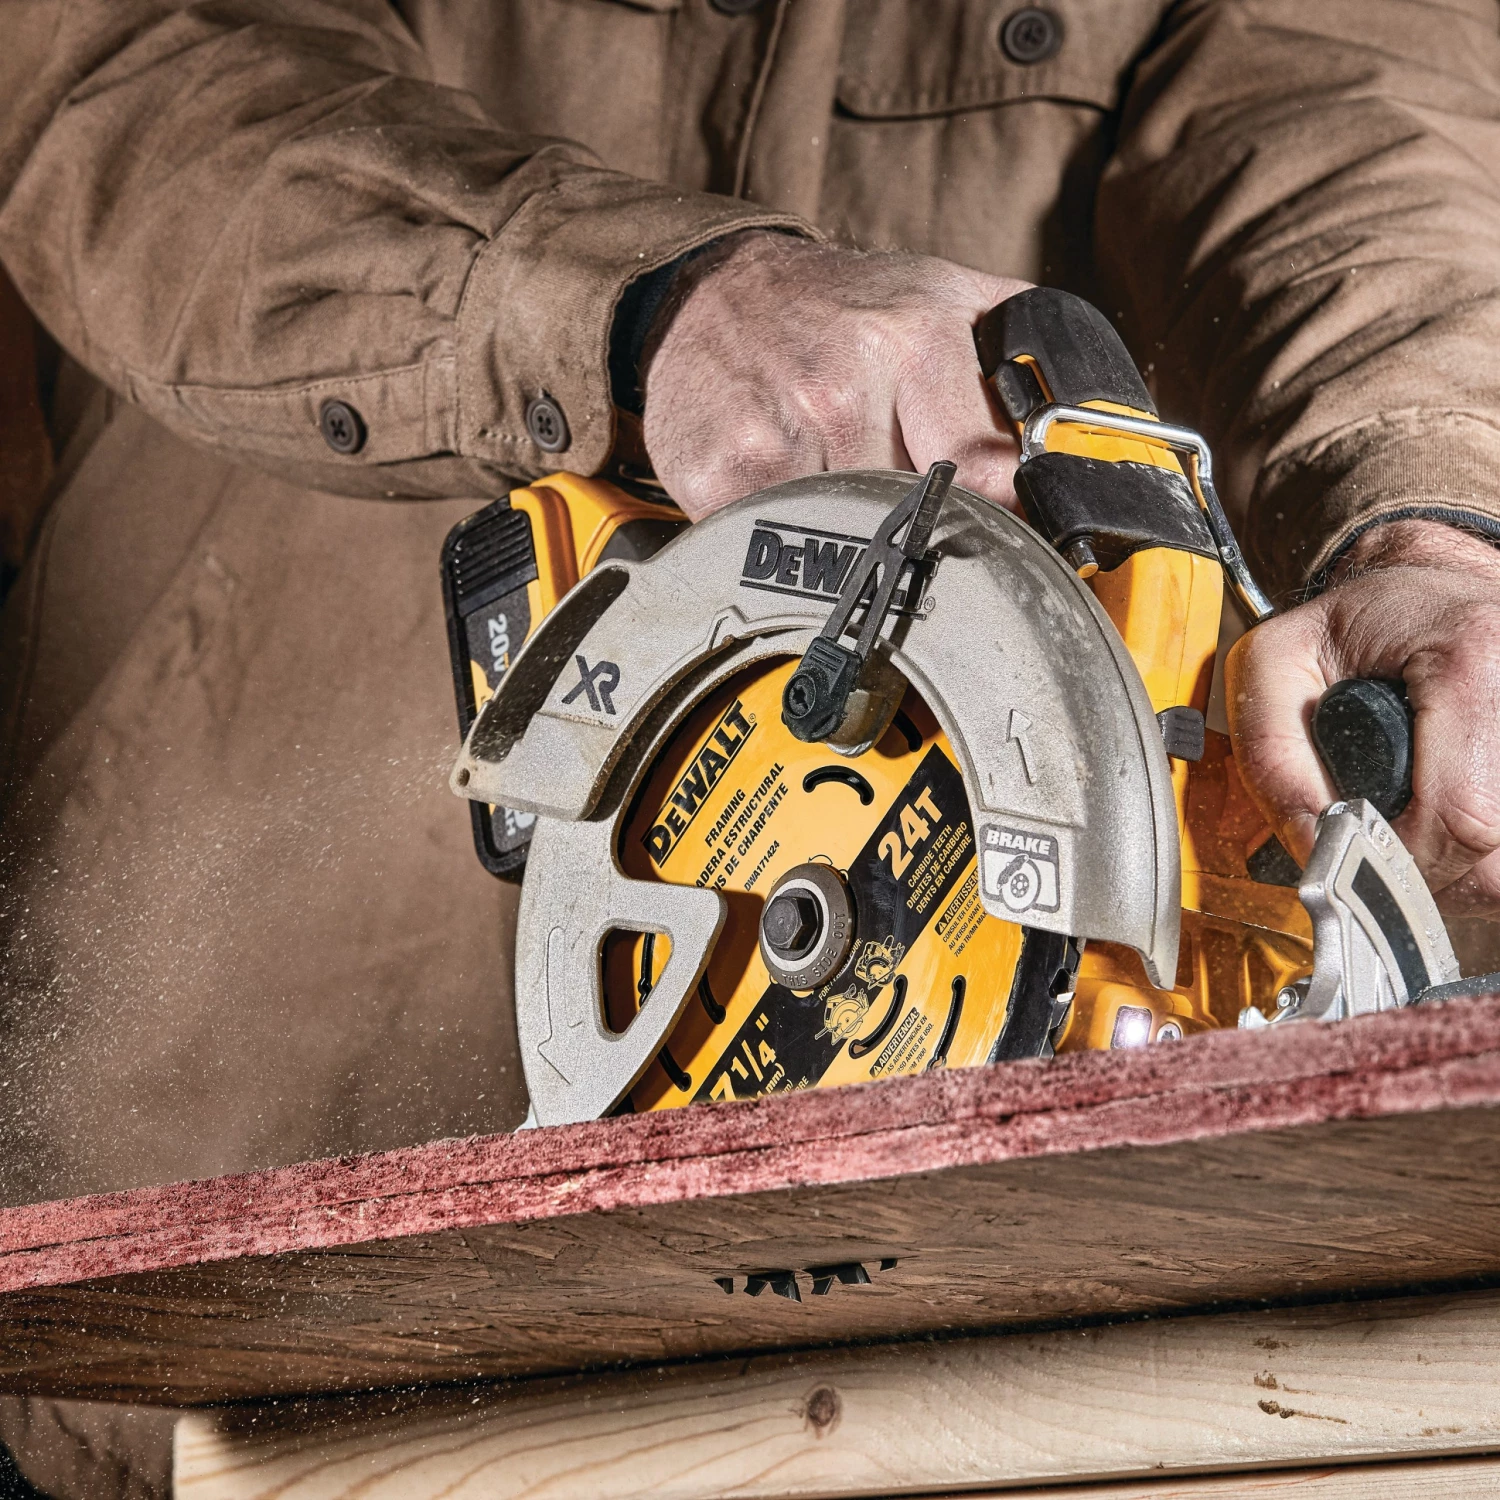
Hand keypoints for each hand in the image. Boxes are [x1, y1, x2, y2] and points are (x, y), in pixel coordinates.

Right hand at [642, 232, 1029, 519]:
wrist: (710, 293)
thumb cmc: (840, 306)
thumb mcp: (943, 296)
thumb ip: (1020, 361)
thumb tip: (1104, 438)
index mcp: (915, 341)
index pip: (985, 473)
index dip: (1004, 517)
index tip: (1010, 541)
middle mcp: (843, 388)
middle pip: (916, 524)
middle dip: (920, 530)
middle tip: (911, 515)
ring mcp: (775, 438)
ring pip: (847, 546)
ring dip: (851, 540)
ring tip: (840, 493)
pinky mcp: (715, 478)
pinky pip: (776, 550)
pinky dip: (784, 547)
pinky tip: (783, 502)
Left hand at [1226, 520, 1499, 915]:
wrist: (1419, 587)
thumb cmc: (1346, 623)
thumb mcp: (1273, 663)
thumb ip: (1272, 755)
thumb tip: (1309, 847)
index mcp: (1471, 660)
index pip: (1460, 815)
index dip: (1399, 859)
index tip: (1353, 858)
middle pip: (1492, 849)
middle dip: (1420, 869)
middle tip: (1372, 846)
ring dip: (1450, 868)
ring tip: (1403, 825)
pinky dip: (1471, 855)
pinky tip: (1435, 820)